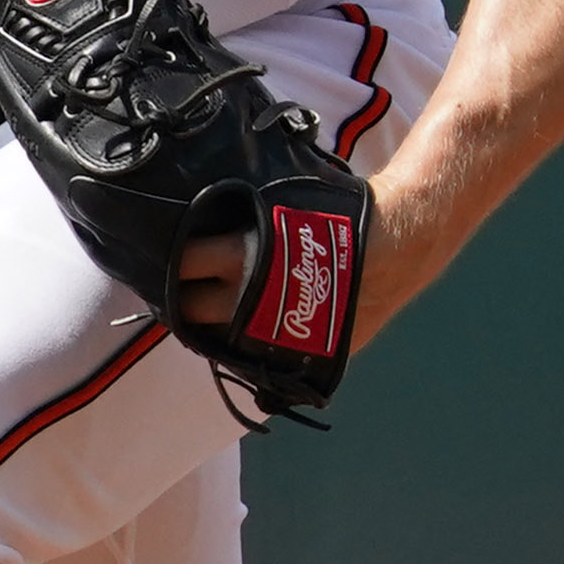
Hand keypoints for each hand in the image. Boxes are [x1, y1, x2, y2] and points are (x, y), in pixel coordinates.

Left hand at [178, 200, 404, 353]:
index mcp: (240, 257)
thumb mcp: (278, 205)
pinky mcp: (298, 356)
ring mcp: (272, 335)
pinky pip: (254, 359)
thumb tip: (198, 222)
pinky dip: (245, 345)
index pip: (180, 265)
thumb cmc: (337, 213)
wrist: (396, 245)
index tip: (168, 256)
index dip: (171, 262)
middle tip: (186, 287)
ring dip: (211, 326)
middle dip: (184, 299)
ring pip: (217, 341)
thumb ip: (239, 222)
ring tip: (214, 309)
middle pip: (189, 311)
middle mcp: (249, 301)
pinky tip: (245, 328)